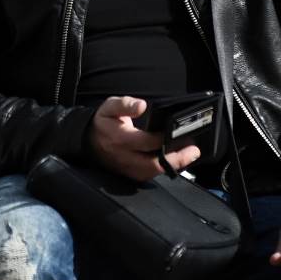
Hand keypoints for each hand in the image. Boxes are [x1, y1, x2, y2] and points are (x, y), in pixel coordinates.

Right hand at [86, 96, 200, 182]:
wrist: (87, 141)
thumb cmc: (103, 123)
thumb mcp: (110, 106)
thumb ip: (125, 104)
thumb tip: (142, 106)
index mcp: (120, 139)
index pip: (146, 142)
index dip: (164, 138)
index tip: (179, 131)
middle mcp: (124, 157)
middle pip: (153, 164)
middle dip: (176, 159)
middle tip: (193, 150)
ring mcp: (127, 168)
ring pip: (153, 173)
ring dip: (174, 166)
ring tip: (189, 155)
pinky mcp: (130, 174)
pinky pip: (150, 175)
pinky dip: (165, 169)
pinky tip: (177, 161)